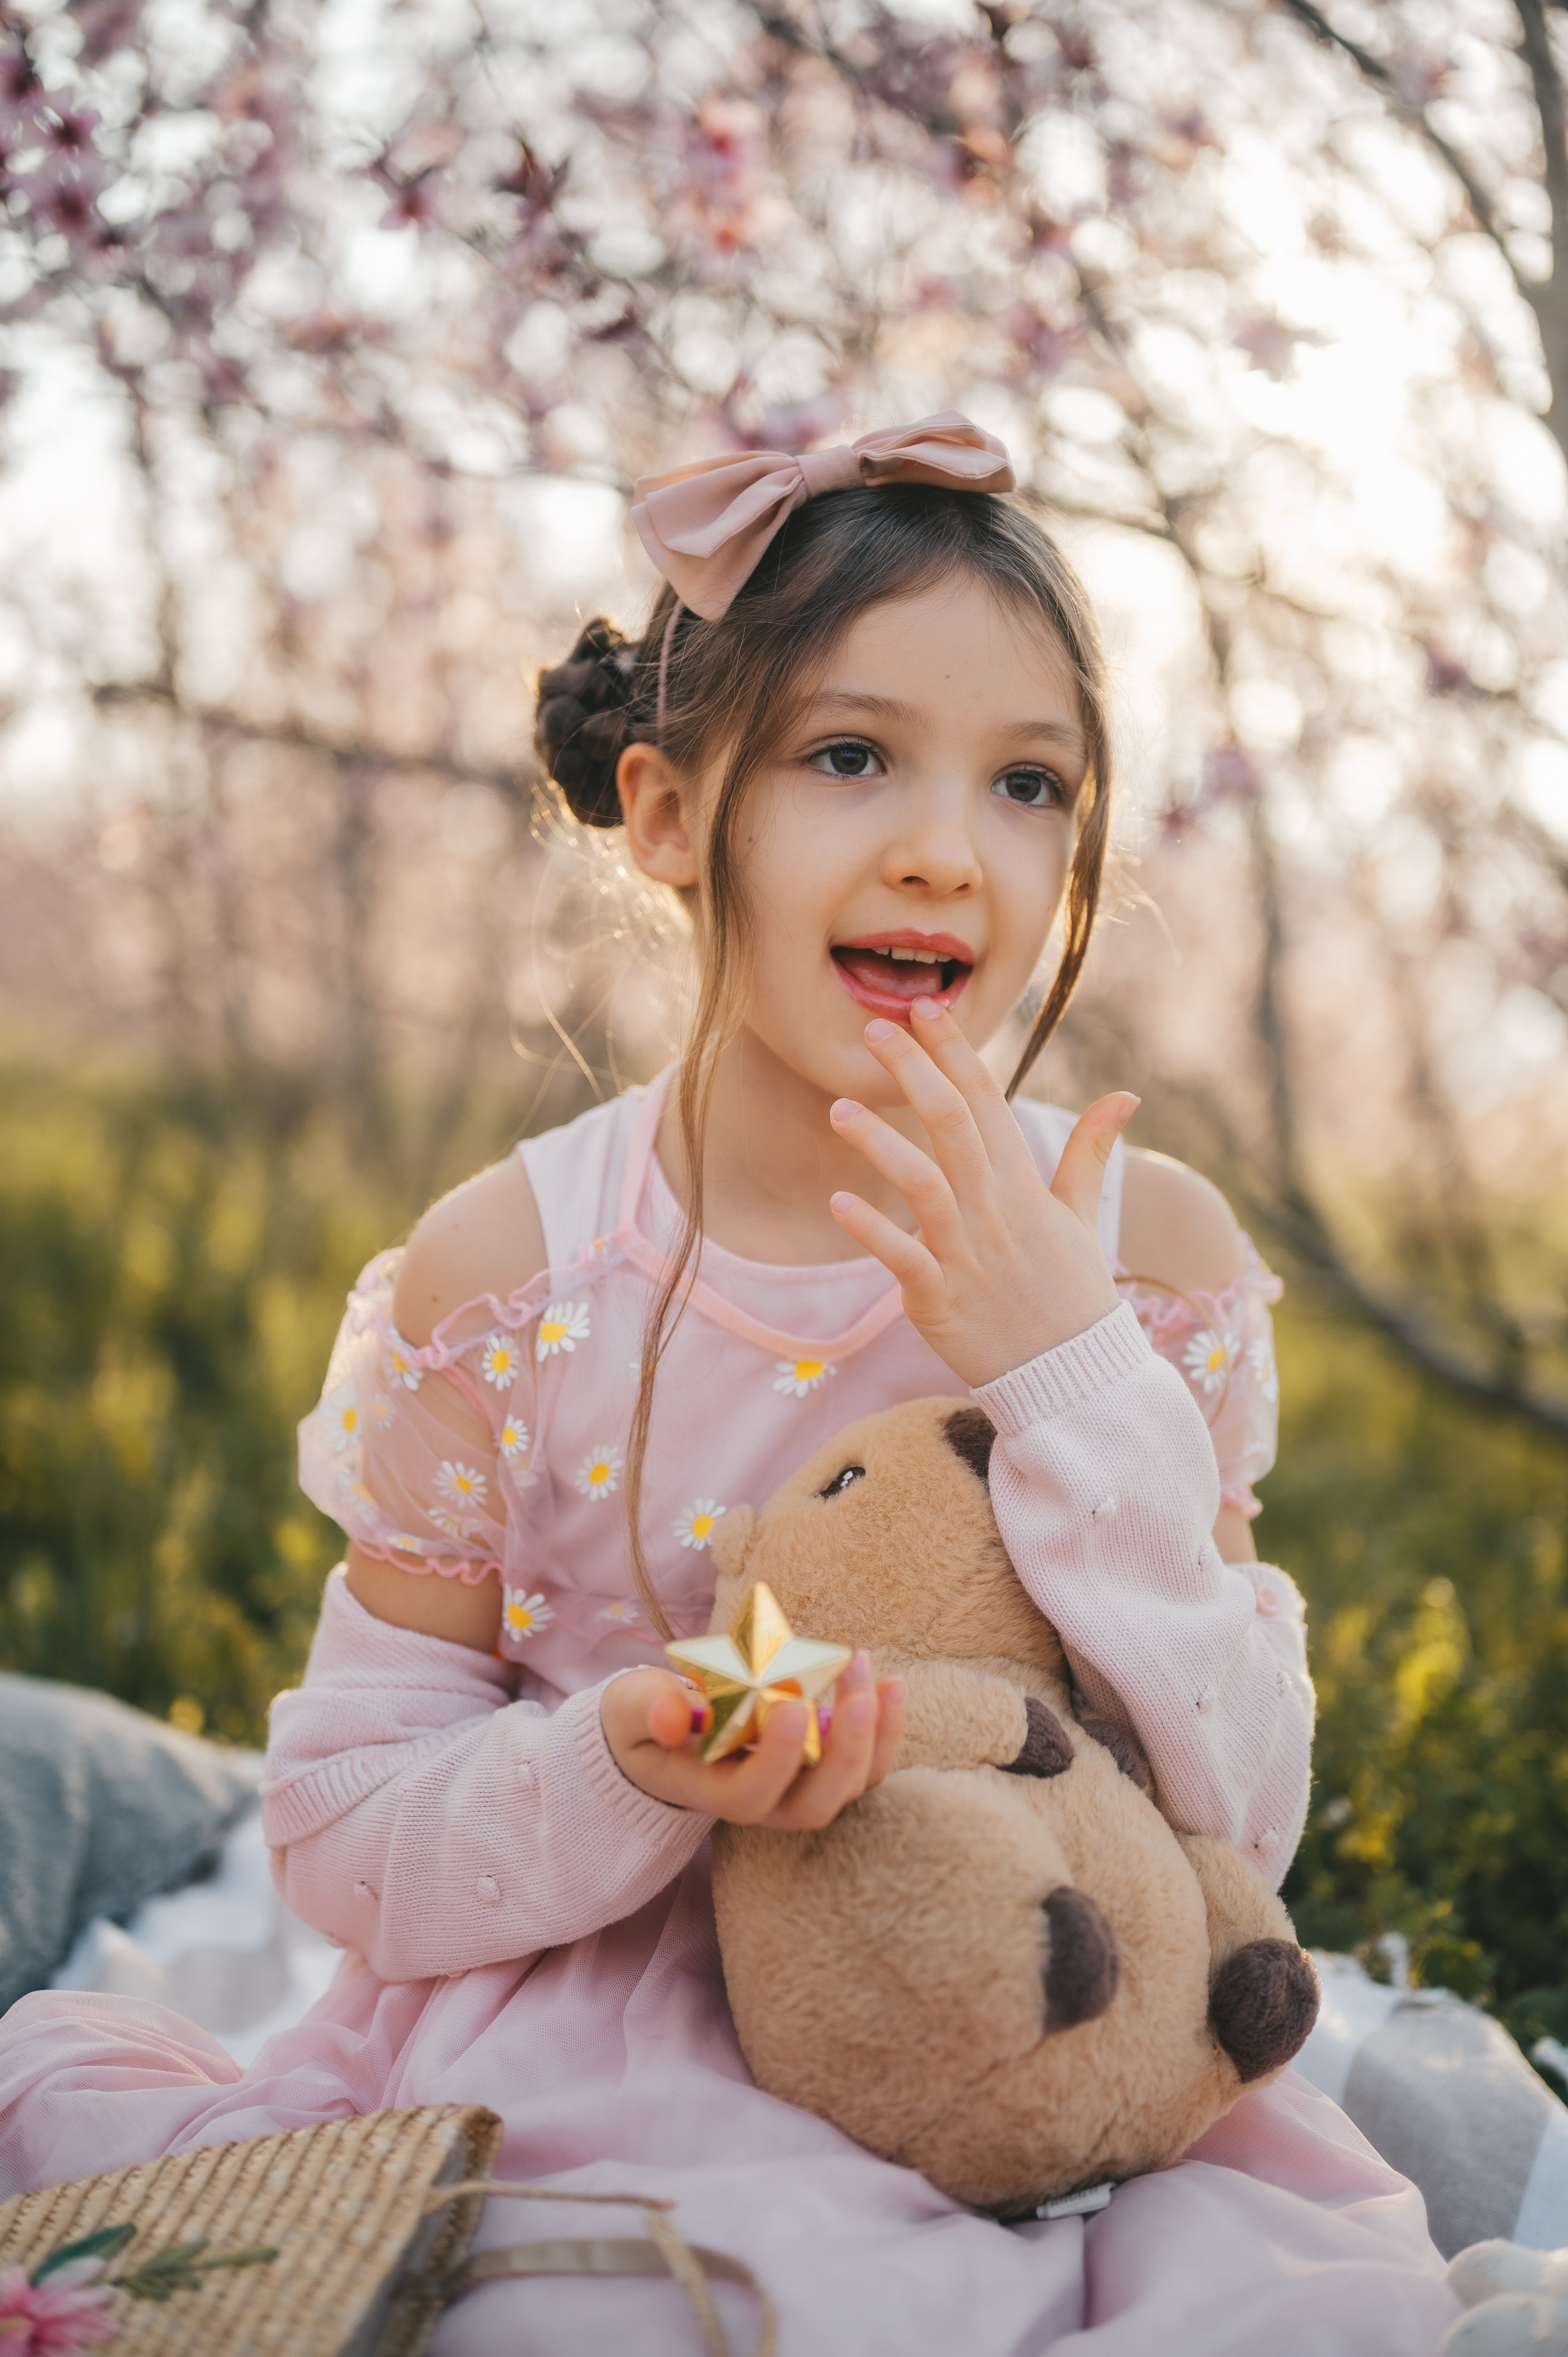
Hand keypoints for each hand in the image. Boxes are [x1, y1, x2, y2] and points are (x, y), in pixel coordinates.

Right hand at [601, 1651, 905, 1825]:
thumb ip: (648, 1709)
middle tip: (855, 1684)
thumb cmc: (646, 1719)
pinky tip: (890, 1684)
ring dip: (873, 1734)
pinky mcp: (823, 1770)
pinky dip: (884, 1730)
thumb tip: (673, 1719)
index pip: (752, 1796)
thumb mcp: (632, 1707)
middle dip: (845, 1750)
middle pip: (815, 1804)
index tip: (793, 1705)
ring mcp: (798, 1790)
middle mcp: (764, 1804)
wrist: (666, 1736)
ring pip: (850, 1787)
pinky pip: (865, 1765)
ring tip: (874, 1674)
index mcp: (712, 1792)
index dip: (778, 1759)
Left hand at [826, 997, 1137, 1387]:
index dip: (956, 1052)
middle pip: (951, 1125)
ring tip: (838, 1107)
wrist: (1075, 1376)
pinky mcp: (941, 1298)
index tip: (927, 1009)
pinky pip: (903, 1257)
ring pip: (922, 1183)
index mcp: (1024, 1184)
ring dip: (880, 1143)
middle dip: (913, 1071)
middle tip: (874, 1028)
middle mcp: (995, 1209)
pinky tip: (838, 1202)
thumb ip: (1089, 1152)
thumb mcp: (1083, 1216)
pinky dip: (872, 1230)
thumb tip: (1124, 1095)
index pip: (988, 1101)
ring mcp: (968, 1252)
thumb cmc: (1072, 1292)